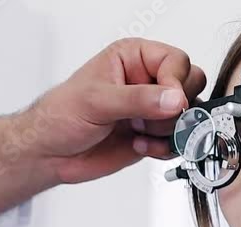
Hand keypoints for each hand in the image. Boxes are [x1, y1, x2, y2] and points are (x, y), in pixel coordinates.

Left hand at [0, 37, 206, 221]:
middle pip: (190, 87)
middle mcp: (147, 81)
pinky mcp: (153, 135)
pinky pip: (178, 142)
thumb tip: (174, 98)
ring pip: (188, 117)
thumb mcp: (97, 101)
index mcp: (134, 58)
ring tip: (139, 132)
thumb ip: (138, 99)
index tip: (169, 102)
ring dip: (169, 131)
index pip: (176, 61)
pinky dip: (164, 148)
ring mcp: (151, 110)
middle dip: (177, 109)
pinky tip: (139, 145)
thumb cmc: (60, 116)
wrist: (50, 153)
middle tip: (152, 119)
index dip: (176, 82)